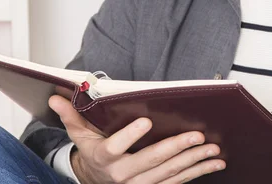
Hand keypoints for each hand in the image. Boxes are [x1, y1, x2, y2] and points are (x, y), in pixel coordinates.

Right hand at [49, 95, 225, 182]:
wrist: (96, 180)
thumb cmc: (93, 151)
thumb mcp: (79, 134)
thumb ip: (71, 115)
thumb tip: (57, 96)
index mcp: (104, 156)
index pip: (116, 147)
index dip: (130, 135)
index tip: (146, 121)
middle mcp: (122, 174)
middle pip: (152, 160)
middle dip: (176, 148)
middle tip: (197, 135)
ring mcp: (140, 183)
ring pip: (170, 173)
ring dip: (193, 161)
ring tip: (213, 149)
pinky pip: (179, 181)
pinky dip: (198, 172)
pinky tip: (215, 164)